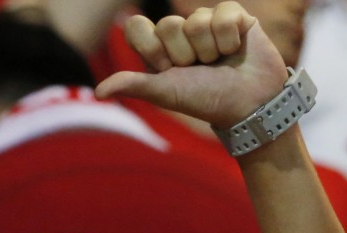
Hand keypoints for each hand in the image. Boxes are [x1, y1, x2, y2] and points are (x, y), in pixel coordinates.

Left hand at [95, 2, 287, 128]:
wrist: (249, 104)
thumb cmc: (206, 100)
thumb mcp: (165, 93)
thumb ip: (133, 85)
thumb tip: (97, 92)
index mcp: (158, 48)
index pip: (136, 27)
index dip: (153, 48)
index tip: (167, 68)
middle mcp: (180, 32)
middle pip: (168, 24)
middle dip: (185, 53)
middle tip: (200, 69)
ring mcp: (206, 21)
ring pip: (196, 20)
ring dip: (210, 49)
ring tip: (219, 62)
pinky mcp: (233, 15)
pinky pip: (222, 13)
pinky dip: (230, 37)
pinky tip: (235, 50)